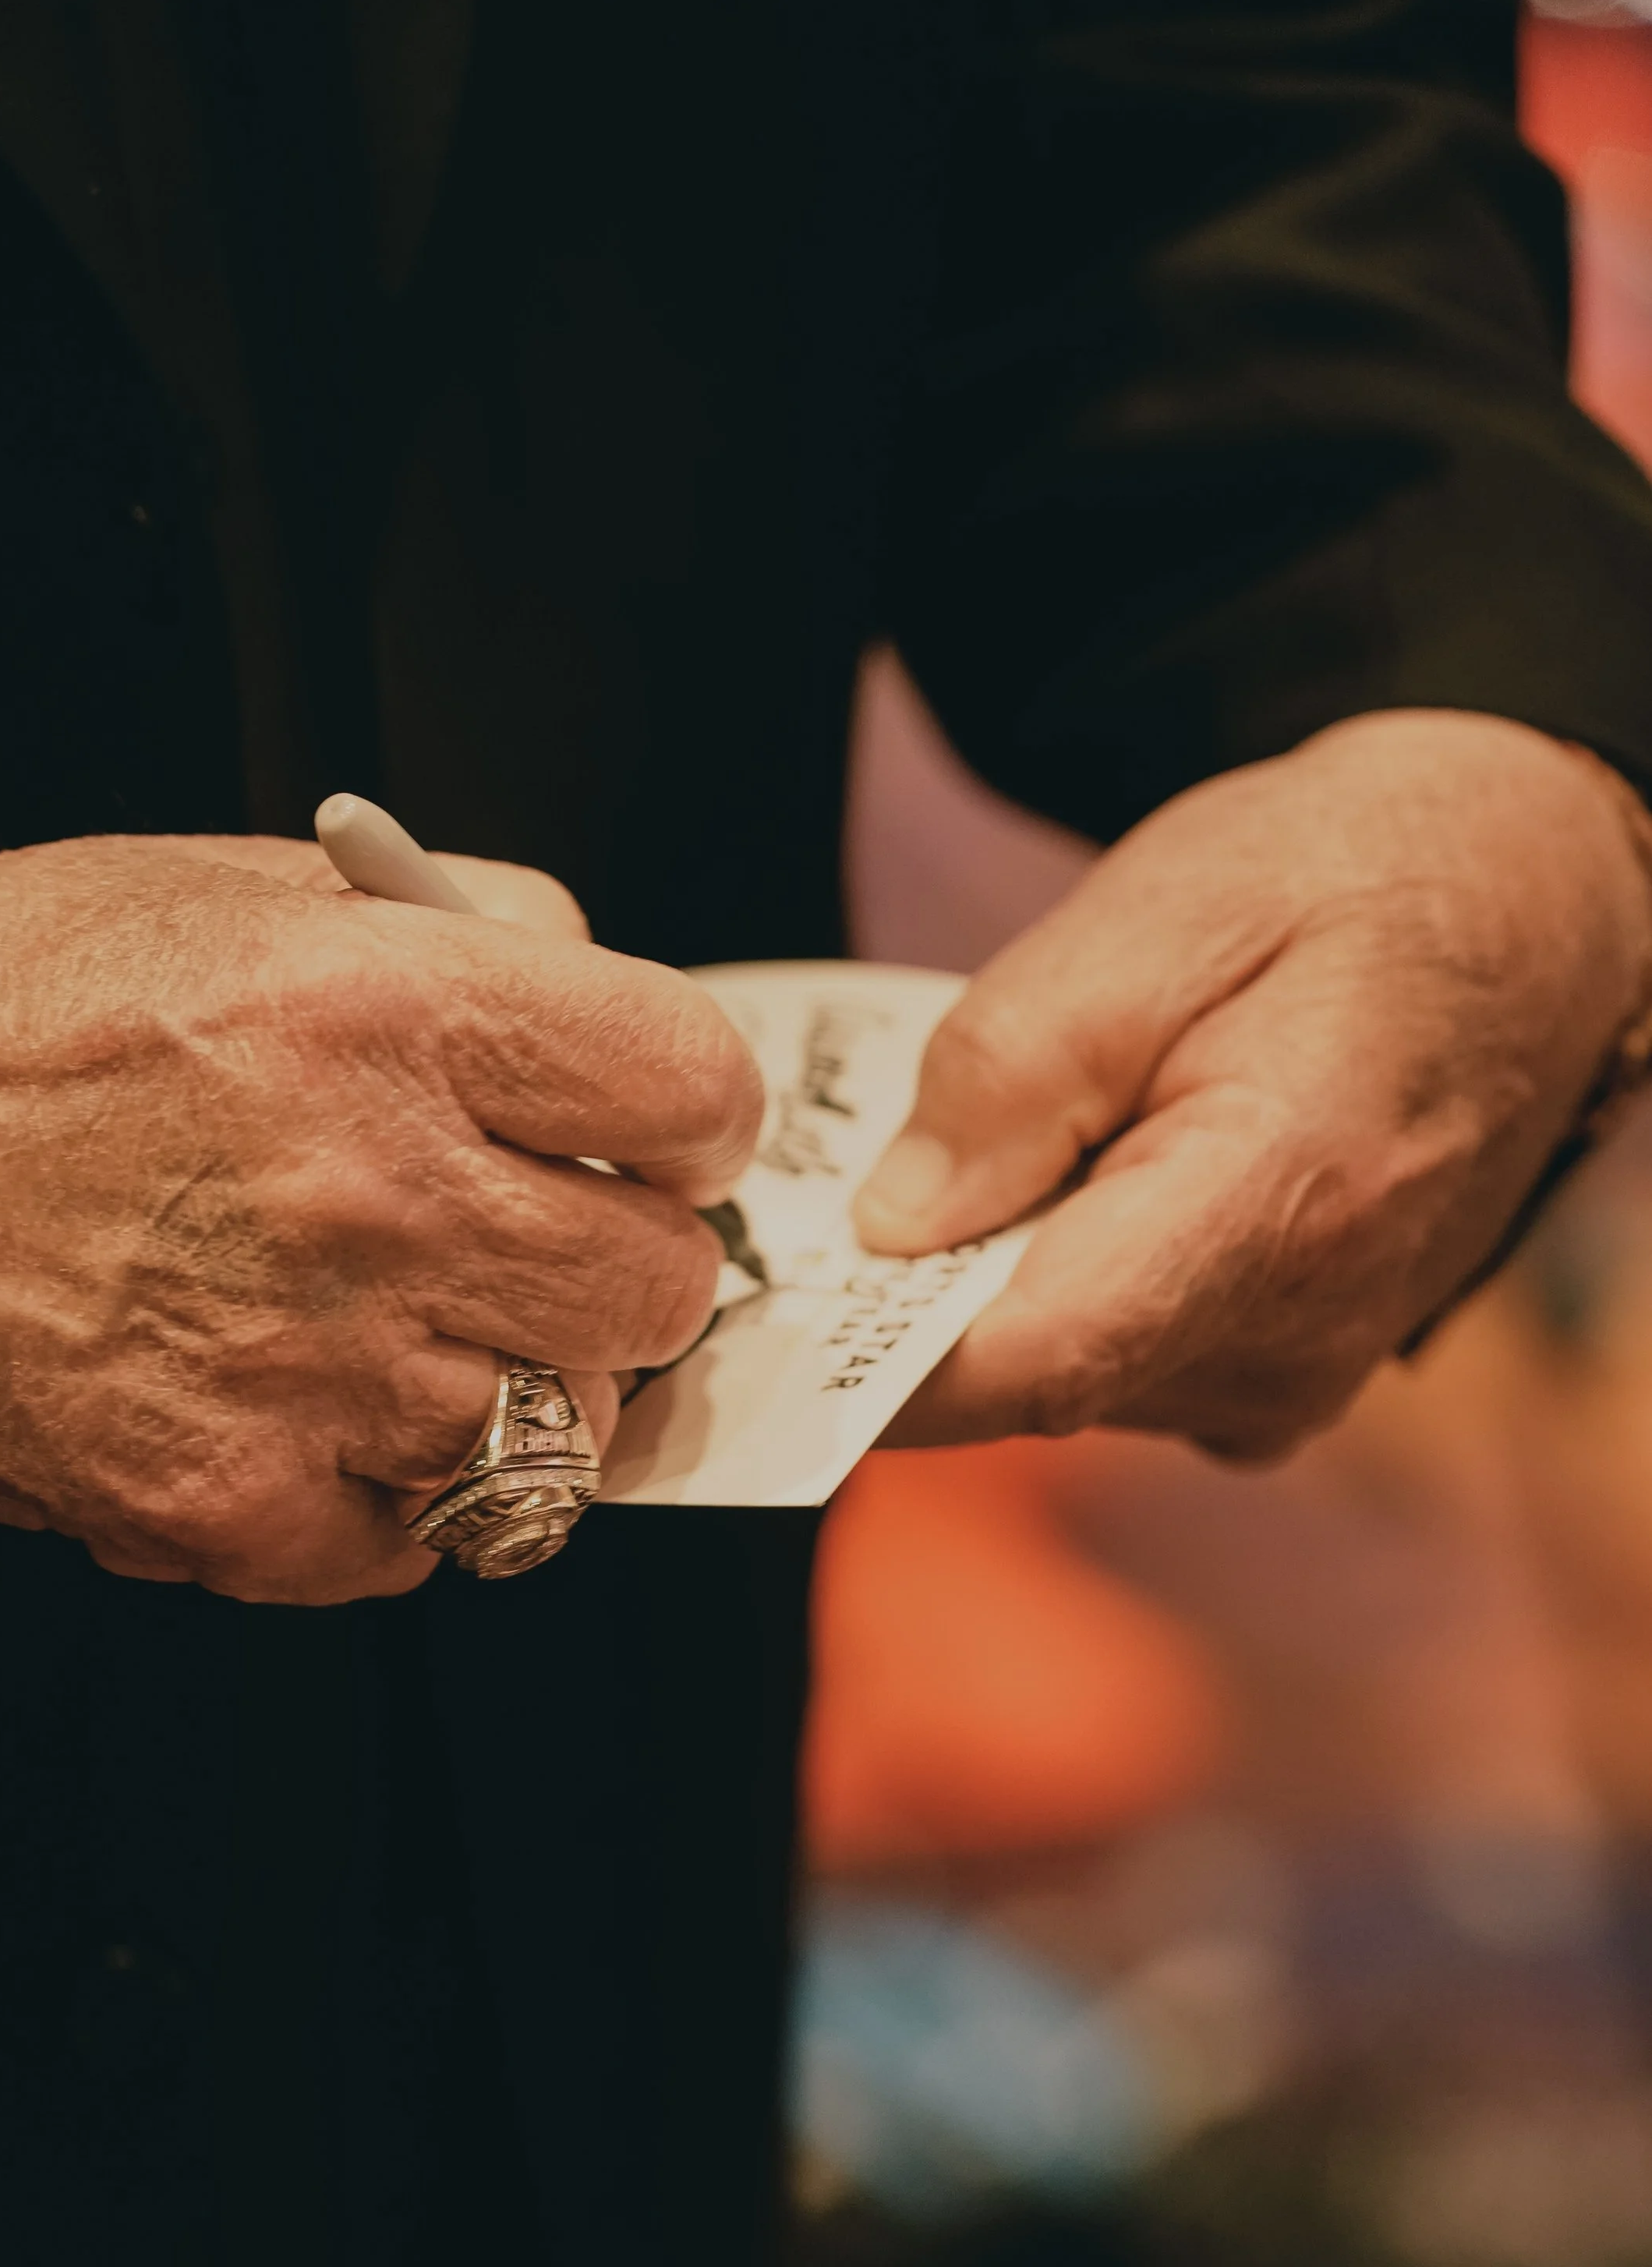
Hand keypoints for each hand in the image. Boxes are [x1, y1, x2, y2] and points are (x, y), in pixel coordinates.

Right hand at [0, 836, 759, 1600]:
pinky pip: (424, 1547)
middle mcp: (367, 1193)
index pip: (689, 1089)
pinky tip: (321, 1409)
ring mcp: (302, 1368)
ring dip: (510, 1387)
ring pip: (559, 1436)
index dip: (688, 1118)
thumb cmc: (9, 1004)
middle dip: (621, 1268)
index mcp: (389, 1012)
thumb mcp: (253, 889)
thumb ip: (472, 939)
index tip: (655, 1138)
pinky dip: (397, 1494)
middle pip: (656, 1289)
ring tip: (408, 1329)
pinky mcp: (222, 1504)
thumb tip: (613, 1025)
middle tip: (544, 1245)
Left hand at [857, 711, 1651, 1458]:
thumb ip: (1013, 1073)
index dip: (864, 1364)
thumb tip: (889, 1232)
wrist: (1519, 912)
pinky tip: (1057, 1191)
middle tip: (817, 1199)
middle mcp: (1291, 1338)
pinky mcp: (1279, 1371)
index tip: (746, 1327)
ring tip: (974, 1153)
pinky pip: (1117, 1363)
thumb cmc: (1343, 885)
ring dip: (982, 1291)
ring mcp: (1292, 1373)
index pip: (1028, 1362)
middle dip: (904, 1308)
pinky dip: (1053, 1292)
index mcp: (1274, 1210)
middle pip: (1025, 1380)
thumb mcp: (1159, 913)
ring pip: (1061, 1378)